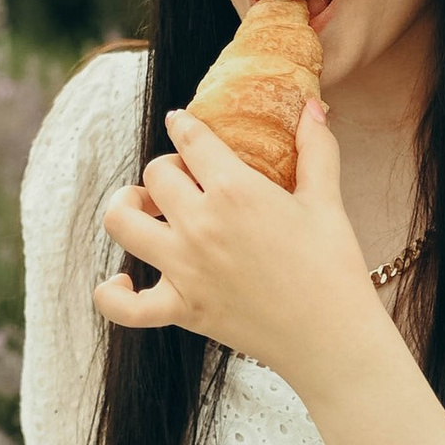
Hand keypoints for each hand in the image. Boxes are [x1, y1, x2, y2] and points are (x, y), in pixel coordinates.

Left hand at [94, 98, 378, 390]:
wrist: (332, 338)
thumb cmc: (333, 268)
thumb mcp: (327, 201)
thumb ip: (316, 149)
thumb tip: (314, 107)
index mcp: (236, 190)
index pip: (190, 140)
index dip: (184, 125)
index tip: (181, 124)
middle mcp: (200, 225)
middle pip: (155, 175)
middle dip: (167, 169)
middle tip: (186, 179)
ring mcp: (184, 268)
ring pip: (121, 223)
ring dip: (126, 208)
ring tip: (145, 210)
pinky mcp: (181, 309)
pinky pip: (123, 306)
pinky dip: (111, 294)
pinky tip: (120, 281)